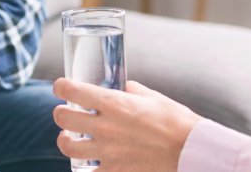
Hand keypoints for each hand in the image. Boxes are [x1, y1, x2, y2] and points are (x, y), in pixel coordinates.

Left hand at [53, 78, 202, 171]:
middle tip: (66, 113)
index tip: (61, 87)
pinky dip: (86, 167)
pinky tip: (91, 162)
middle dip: (61, 113)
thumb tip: (123, 87)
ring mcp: (107, 152)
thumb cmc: (175, 121)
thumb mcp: (153, 97)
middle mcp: (105, 126)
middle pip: (62, 118)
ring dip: (66, 140)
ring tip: (71, 138)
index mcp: (113, 103)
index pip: (71, 90)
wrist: (190, 152)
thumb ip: (132, 90)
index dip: (61, 86)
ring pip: (67, 147)